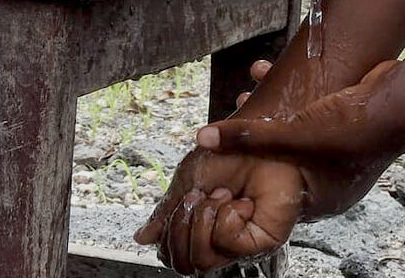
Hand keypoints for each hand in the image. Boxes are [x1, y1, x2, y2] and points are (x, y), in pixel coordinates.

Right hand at [133, 147, 303, 273]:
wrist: (261, 141)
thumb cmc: (233, 155)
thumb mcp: (189, 179)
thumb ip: (166, 211)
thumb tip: (142, 237)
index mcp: (200, 228)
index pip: (169, 253)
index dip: (168, 230)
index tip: (185, 198)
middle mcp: (217, 242)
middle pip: (181, 263)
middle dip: (182, 225)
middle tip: (200, 196)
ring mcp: (238, 246)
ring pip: (201, 262)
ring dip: (204, 220)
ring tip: (222, 196)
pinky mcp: (259, 243)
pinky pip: (227, 243)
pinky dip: (227, 217)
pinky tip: (242, 202)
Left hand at [196, 60, 403, 220]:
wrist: (399, 104)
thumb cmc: (351, 131)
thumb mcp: (292, 135)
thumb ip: (249, 137)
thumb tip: (204, 138)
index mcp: (318, 199)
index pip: (271, 197)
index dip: (246, 176)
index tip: (225, 156)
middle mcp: (330, 183)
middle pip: (279, 161)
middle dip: (255, 136)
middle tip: (235, 119)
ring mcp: (341, 156)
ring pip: (294, 134)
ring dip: (271, 111)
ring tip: (251, 91)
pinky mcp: (348, 129)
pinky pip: (310, 115)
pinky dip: (292, 97)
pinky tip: (275, 71)